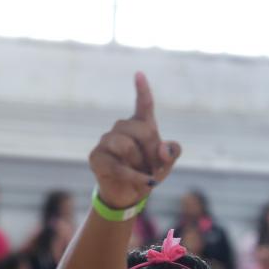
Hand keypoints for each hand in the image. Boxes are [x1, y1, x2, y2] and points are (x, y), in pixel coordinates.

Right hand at [88, 73, 181, 210]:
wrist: (128, 195)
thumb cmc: (147, 174)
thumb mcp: (166, 165)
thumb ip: (171, 153)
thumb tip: (163, 148)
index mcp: (140, 125)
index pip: (143, 104)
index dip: (142, 89)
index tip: (139, 74)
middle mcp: (121, 128)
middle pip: (143, 130)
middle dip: (153, 152)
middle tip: (155, 169)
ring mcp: (106, 141)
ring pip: (127, 146)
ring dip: (141, 164)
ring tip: (144, 175)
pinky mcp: (96, 157)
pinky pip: (118, 165)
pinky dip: (135, 177)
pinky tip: (146, 183)